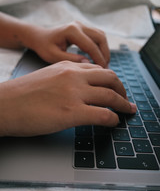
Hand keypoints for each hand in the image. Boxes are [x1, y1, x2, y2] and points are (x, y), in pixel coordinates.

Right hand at [0, 61, 135, 135]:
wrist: (4, 105)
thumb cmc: (23, 95)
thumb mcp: (49, 78)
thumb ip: (67, 80)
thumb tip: (82, 89)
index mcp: (67, 67)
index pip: (99, 70)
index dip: (112, 81)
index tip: (116, 89)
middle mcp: (74, 76)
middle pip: (111, 79)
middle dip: (123, 90)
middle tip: (126, 100)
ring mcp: (74, 94)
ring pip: (111, 96)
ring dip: (123, 105)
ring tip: (126, 111)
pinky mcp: (72, 113)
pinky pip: (103, 114)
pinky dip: (113, 119)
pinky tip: (113, 122)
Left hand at [28, 21, 109, 67]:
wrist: (40, 37)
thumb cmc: (44, 47)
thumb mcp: (54, 56)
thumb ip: (70, 59)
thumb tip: (88, 62)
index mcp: (71, 31)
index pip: (91, 45)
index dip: (98, 59)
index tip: (102, 71)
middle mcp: (78, 25)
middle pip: (100, 38)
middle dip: (105, 54)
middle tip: (105, 69)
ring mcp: (81, 25)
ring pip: (101, 36)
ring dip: (104, 50)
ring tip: (103, 65)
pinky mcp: (83, 29)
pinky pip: (97, 37)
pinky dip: (100, 47)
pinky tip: (98, 59)